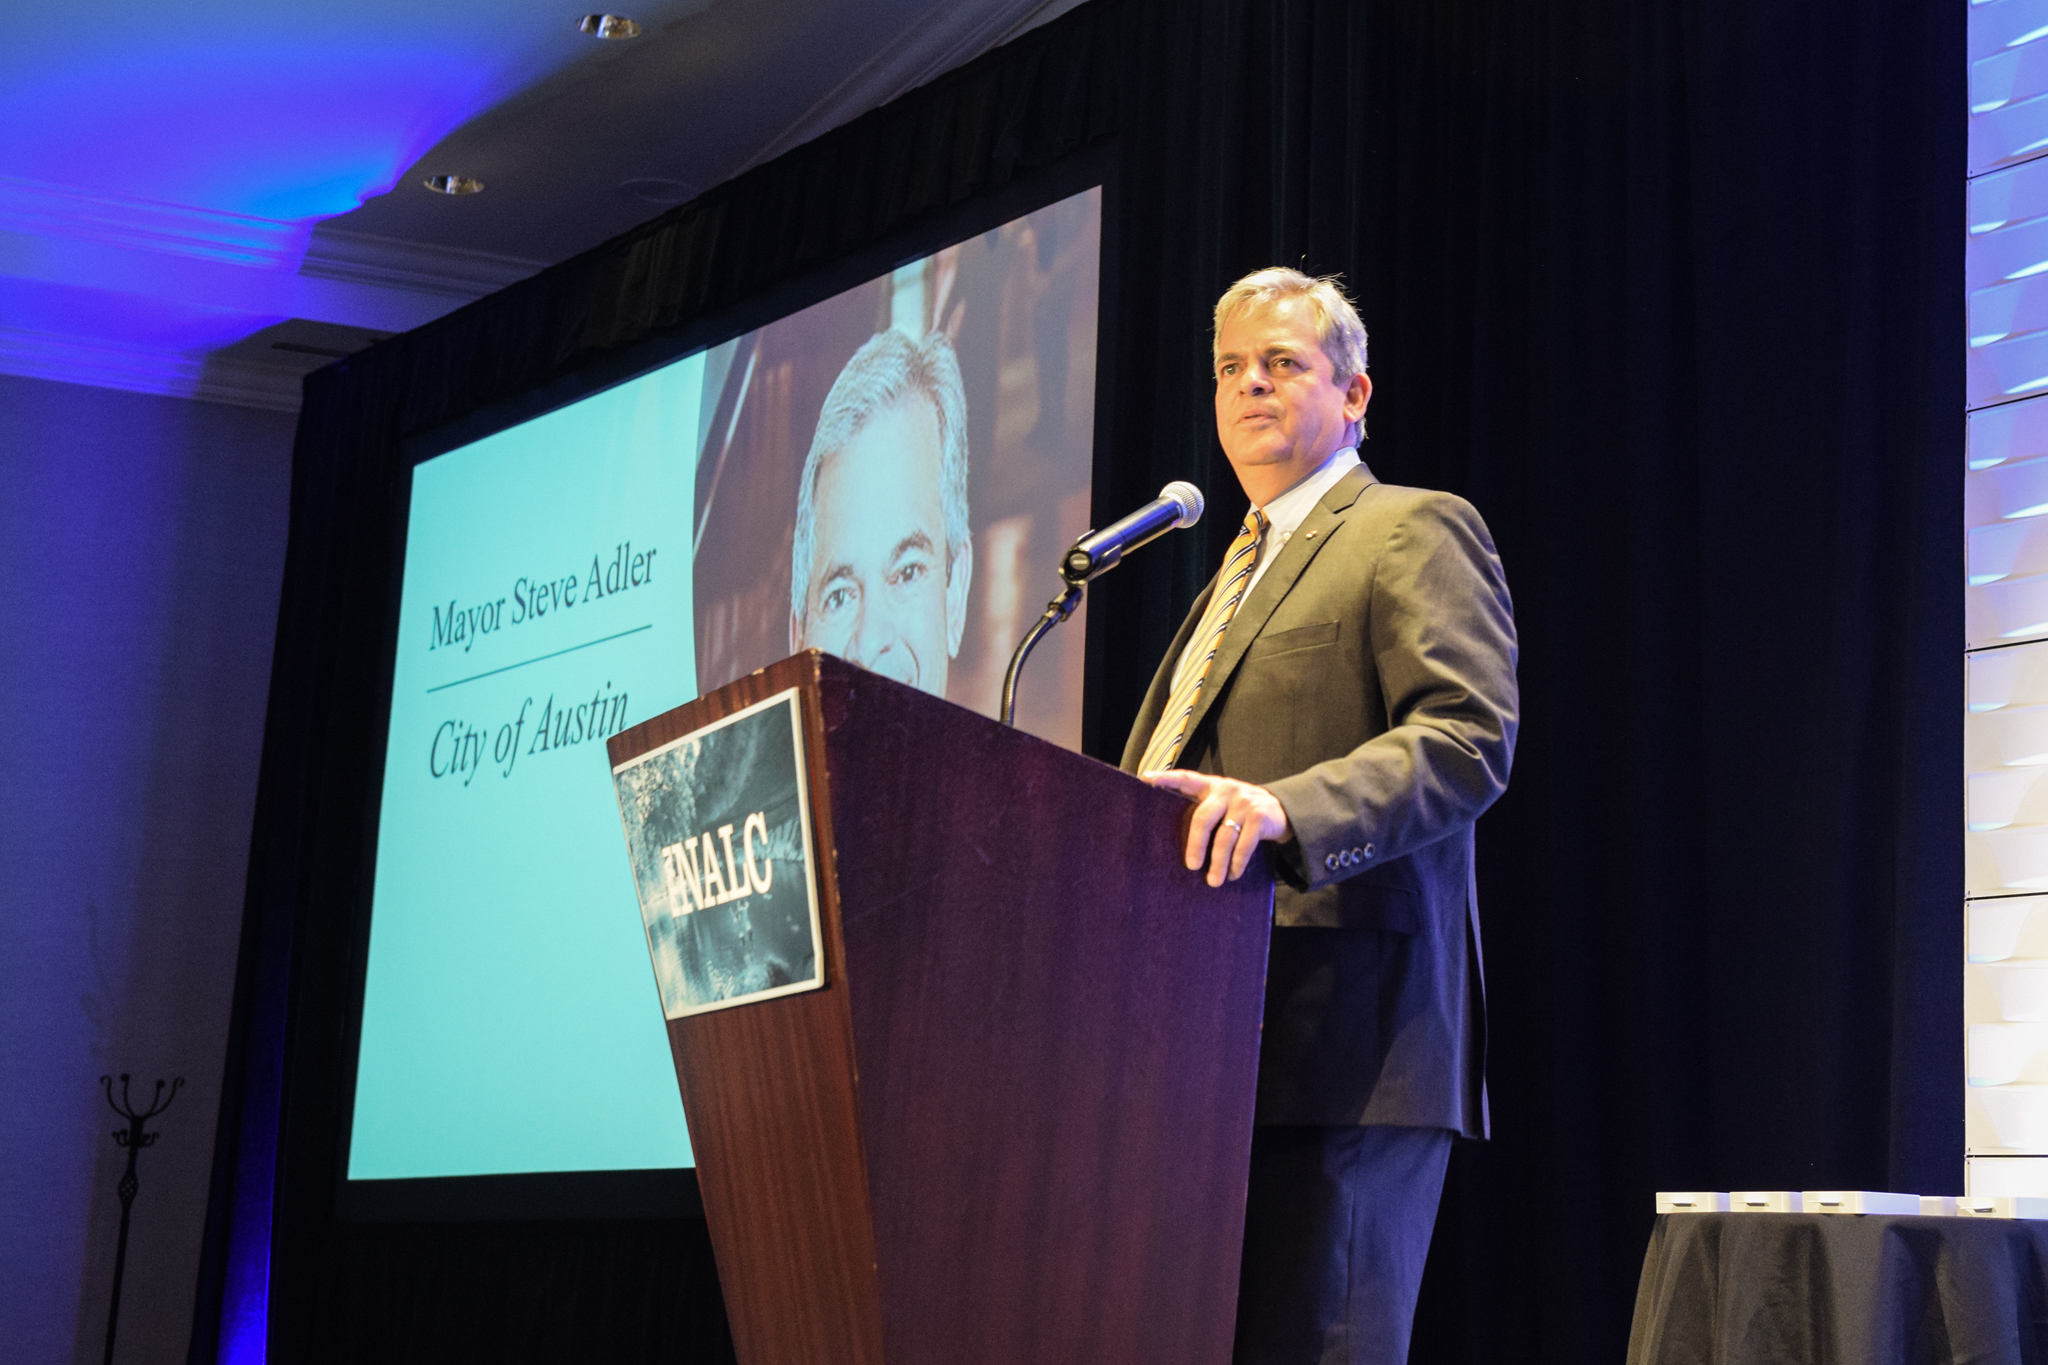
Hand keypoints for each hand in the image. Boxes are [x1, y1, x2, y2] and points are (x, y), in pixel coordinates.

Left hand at [1141, 769, 1291, 887]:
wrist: (1282, 809)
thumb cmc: (1240, 811)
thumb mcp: (1222, 803)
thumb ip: (1204, 810)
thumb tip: (1172, 839)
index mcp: (1211, 786)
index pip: (1186, 778)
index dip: (1166, 778)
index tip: (1146, 780)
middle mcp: (1226, 790)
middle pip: (1203, 818)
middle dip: (1195, 845)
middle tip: (1191, 866)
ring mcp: (1244, 802)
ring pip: (1225, 837)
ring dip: (1218, 863)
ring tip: (1213, 881)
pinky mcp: (1260, 816)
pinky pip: (1245, 845)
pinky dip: (1237, 863)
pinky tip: (1232, 874)